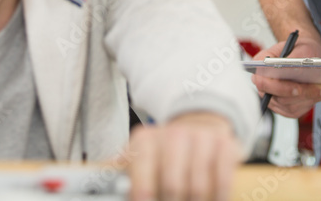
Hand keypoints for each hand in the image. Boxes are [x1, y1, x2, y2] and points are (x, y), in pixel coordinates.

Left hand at [123, 112, 240, 200]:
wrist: (198, 127)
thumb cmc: (163, 153)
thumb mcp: (138, 159)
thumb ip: (118, 174)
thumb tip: (95, 183)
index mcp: (145, 140)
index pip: (142, 176)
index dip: (144, 194)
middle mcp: (173, 134)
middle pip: (173, 186)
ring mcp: (201, 138)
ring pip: (198, 188)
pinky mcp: (225, 144)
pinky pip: (223, 180)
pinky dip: (219, 197)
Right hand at [251, 34, 320, 118]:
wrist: (303, 54)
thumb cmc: (299, 48)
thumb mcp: (300, 46)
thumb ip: (295, 56)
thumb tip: (293, 66)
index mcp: (261, 65)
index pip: (262, 82)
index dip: (278, 87)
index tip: (297, 88)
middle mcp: (264, 84)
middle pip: (278, 96)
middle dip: (303, 93)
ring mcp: (272, 97)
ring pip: (289, 105)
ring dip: (310, 98)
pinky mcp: (283, 107)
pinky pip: (296, 110)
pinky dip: (310, 102)